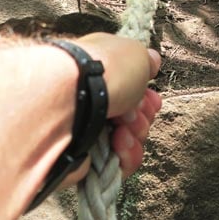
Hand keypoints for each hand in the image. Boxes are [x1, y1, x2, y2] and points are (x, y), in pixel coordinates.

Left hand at [63, 33, 161, 183]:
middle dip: (142, 116)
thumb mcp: (134, 54)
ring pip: (128, 141)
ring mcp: (86, 130)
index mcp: (100, 72)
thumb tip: (151, 60)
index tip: (151, 98)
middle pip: (133, 117)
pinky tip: (118, 145)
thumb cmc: (102, 71)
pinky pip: (118, 165)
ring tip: (122, 129)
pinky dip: (125, 156)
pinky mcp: (83, 159)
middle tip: (133, 113)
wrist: (67, 99)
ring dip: (135, 135)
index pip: (131, 90)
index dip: (147, 96)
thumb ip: (146, 60)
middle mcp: (91, 100)